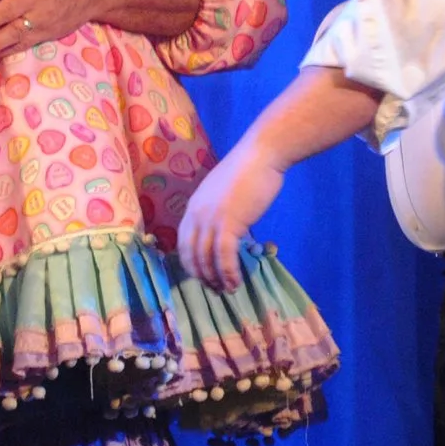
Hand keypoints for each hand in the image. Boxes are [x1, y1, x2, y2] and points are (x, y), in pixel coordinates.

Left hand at [178, 142, 284, 291]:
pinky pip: (224, 257)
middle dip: (201, 275)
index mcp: (193, 206)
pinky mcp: (228, 224)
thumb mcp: (225, 193)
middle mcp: (196, 215)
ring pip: (206, 259)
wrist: (261, 155)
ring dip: (215, 278)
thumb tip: (228, 231)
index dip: (190, 262)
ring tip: (225, 290)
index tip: (201, 274)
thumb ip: (220, 211)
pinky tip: (235, 282)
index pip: (183, 242)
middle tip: (213, 288)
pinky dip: (228, 273)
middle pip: (191, 254)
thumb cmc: (248, 170)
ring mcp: (211, 220)